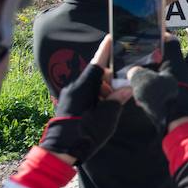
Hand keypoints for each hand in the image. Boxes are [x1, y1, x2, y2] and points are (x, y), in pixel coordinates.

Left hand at [39, 36, 131, 164]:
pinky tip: (104, 108)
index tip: (111, 37)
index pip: (98, 63)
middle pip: (97, 75)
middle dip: (111, 80)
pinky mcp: (68, 104)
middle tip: (123, 89)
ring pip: (92, 86)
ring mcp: (70, 95)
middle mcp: (75, 87)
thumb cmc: (84, 133)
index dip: (105, 50)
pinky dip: (97, 97)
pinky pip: (85, 94)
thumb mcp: (107, 116)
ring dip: (104, 91)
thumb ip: (117, 100)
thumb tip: (127, 89)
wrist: (60, 151)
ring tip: (113, 105)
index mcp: (84, 86)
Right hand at [129, 38, 187, 135]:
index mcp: (175, 62)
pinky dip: (160, 89)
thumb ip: (135, 73)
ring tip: (142, 80)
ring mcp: (186, 85)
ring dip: (157, 76)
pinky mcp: (185, 98)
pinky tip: (148, 96)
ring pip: (169, 74)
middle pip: (169, 59)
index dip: (160, 37)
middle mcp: (183, 71)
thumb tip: (133, 72)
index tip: (151, 37)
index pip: (170, 41)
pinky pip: (171, 87)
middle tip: (141, 62)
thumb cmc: (164, 99)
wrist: (180, 124)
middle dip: (155, 60)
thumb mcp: (143, 83)